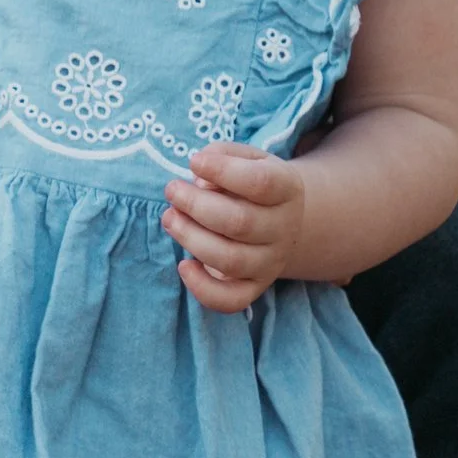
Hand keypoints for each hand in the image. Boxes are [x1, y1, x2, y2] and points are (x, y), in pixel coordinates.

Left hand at [164, 142, 304, 312]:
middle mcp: (283, 229)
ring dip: (191, 238)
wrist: (280, 219)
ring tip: (170, 218)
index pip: (261, 182)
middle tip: (172, 190)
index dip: (223, 171)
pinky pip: (232, 300)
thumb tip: (200, 181)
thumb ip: (222, 157)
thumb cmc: (251, 183)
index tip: (194, 162)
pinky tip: (183, 264)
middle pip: (240, 223)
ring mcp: (271, 262)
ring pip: (231, 260)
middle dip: (196, 205)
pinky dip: (203, 289)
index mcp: (287, 189)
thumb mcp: (245, 158)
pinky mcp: (254, 286)